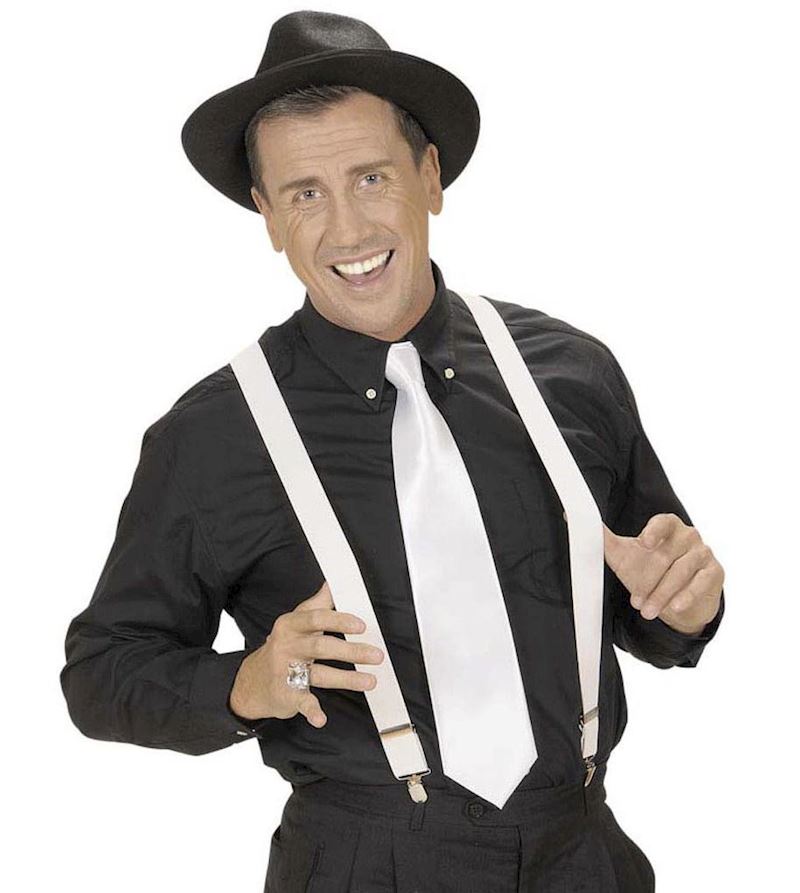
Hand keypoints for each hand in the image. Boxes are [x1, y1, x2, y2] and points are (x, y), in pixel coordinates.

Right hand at [229, 580, 383, 727]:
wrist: (251, 682)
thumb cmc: (282, 647)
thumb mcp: (294, 622)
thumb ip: (316, 604)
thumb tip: (332, 582)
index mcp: (290, 625)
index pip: (316, 619)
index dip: (339, 621)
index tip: (361, 625)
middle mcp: (287, 647)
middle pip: (322, 647)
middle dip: (351, 651)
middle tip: (376, 654)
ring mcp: (285, 672)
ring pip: (319, 675)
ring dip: (346, 679)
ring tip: (370, 681)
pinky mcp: (286, 695)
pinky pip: (301, 702)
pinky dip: (311, 711)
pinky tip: (321, 719)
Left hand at [603, 513, 723, 634]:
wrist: (677, 599)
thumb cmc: (649, 571)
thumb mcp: (624, 556)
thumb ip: (604, 538)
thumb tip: (573, 518)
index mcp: (668, 526)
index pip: (663, 522)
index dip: (653, 531)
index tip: (643, 543)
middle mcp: (688, 535)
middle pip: (666, 556)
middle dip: (648, 581)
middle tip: (636, 602)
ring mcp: (703, 553)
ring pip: (681, 572)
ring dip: (663, 594)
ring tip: (648, 611)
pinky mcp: (714, 572)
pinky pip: (701, 583)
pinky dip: (687, 596)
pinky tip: (676, 606)